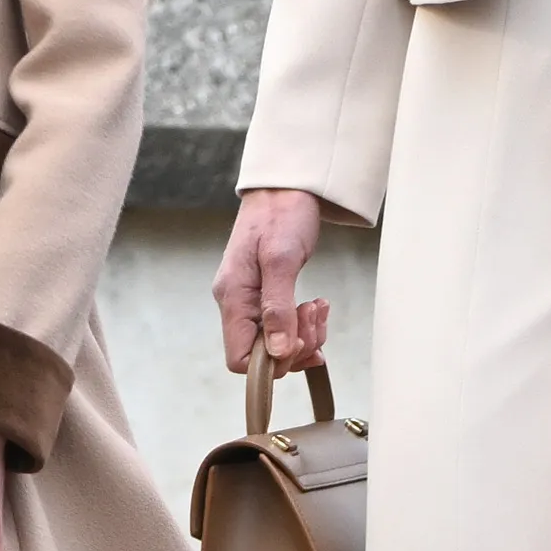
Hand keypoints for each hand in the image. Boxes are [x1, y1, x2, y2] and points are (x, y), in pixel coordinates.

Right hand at [215, 187, 328, 374]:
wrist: (285, 188)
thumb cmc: (281, 215)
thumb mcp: (282, 259)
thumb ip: (278, 308)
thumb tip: (278, 352)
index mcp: (232, 297)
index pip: (240, 359)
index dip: (272, 361)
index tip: (299, 341)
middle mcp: (237, 304)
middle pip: (263, 355)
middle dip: (296, 345)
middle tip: (313, 315)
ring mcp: (251, 301)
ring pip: (278, 344)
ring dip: (306, 334)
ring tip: (318, 306)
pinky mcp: (266, 296)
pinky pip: (285, 327)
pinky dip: (305, 324)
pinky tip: (316, 306)